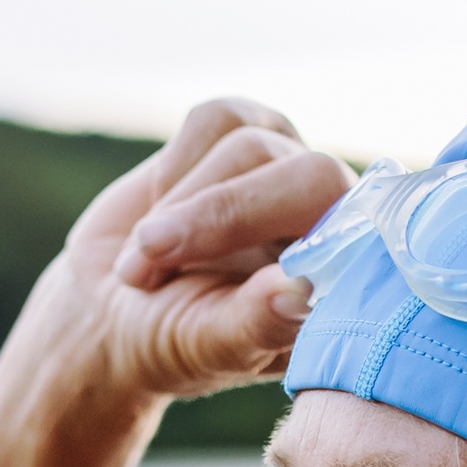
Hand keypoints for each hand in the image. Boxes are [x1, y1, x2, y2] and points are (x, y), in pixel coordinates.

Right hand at [31, 99, 350, 402]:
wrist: (107, 306)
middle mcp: (329, 213)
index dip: (317, 245)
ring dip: (178, 206)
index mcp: (344, 277)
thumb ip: (254, 324)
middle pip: (310, 176)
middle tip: (155, 252)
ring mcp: (290, 165)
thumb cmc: (170, 340)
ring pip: (249, 146)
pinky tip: (157, 215)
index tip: (272, 282)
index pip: (359, 237)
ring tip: (145, 265)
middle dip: (223, 214)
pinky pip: (215, 119)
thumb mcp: (206, 347)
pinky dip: (171, 170)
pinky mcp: (246, 128)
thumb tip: (299, 289)